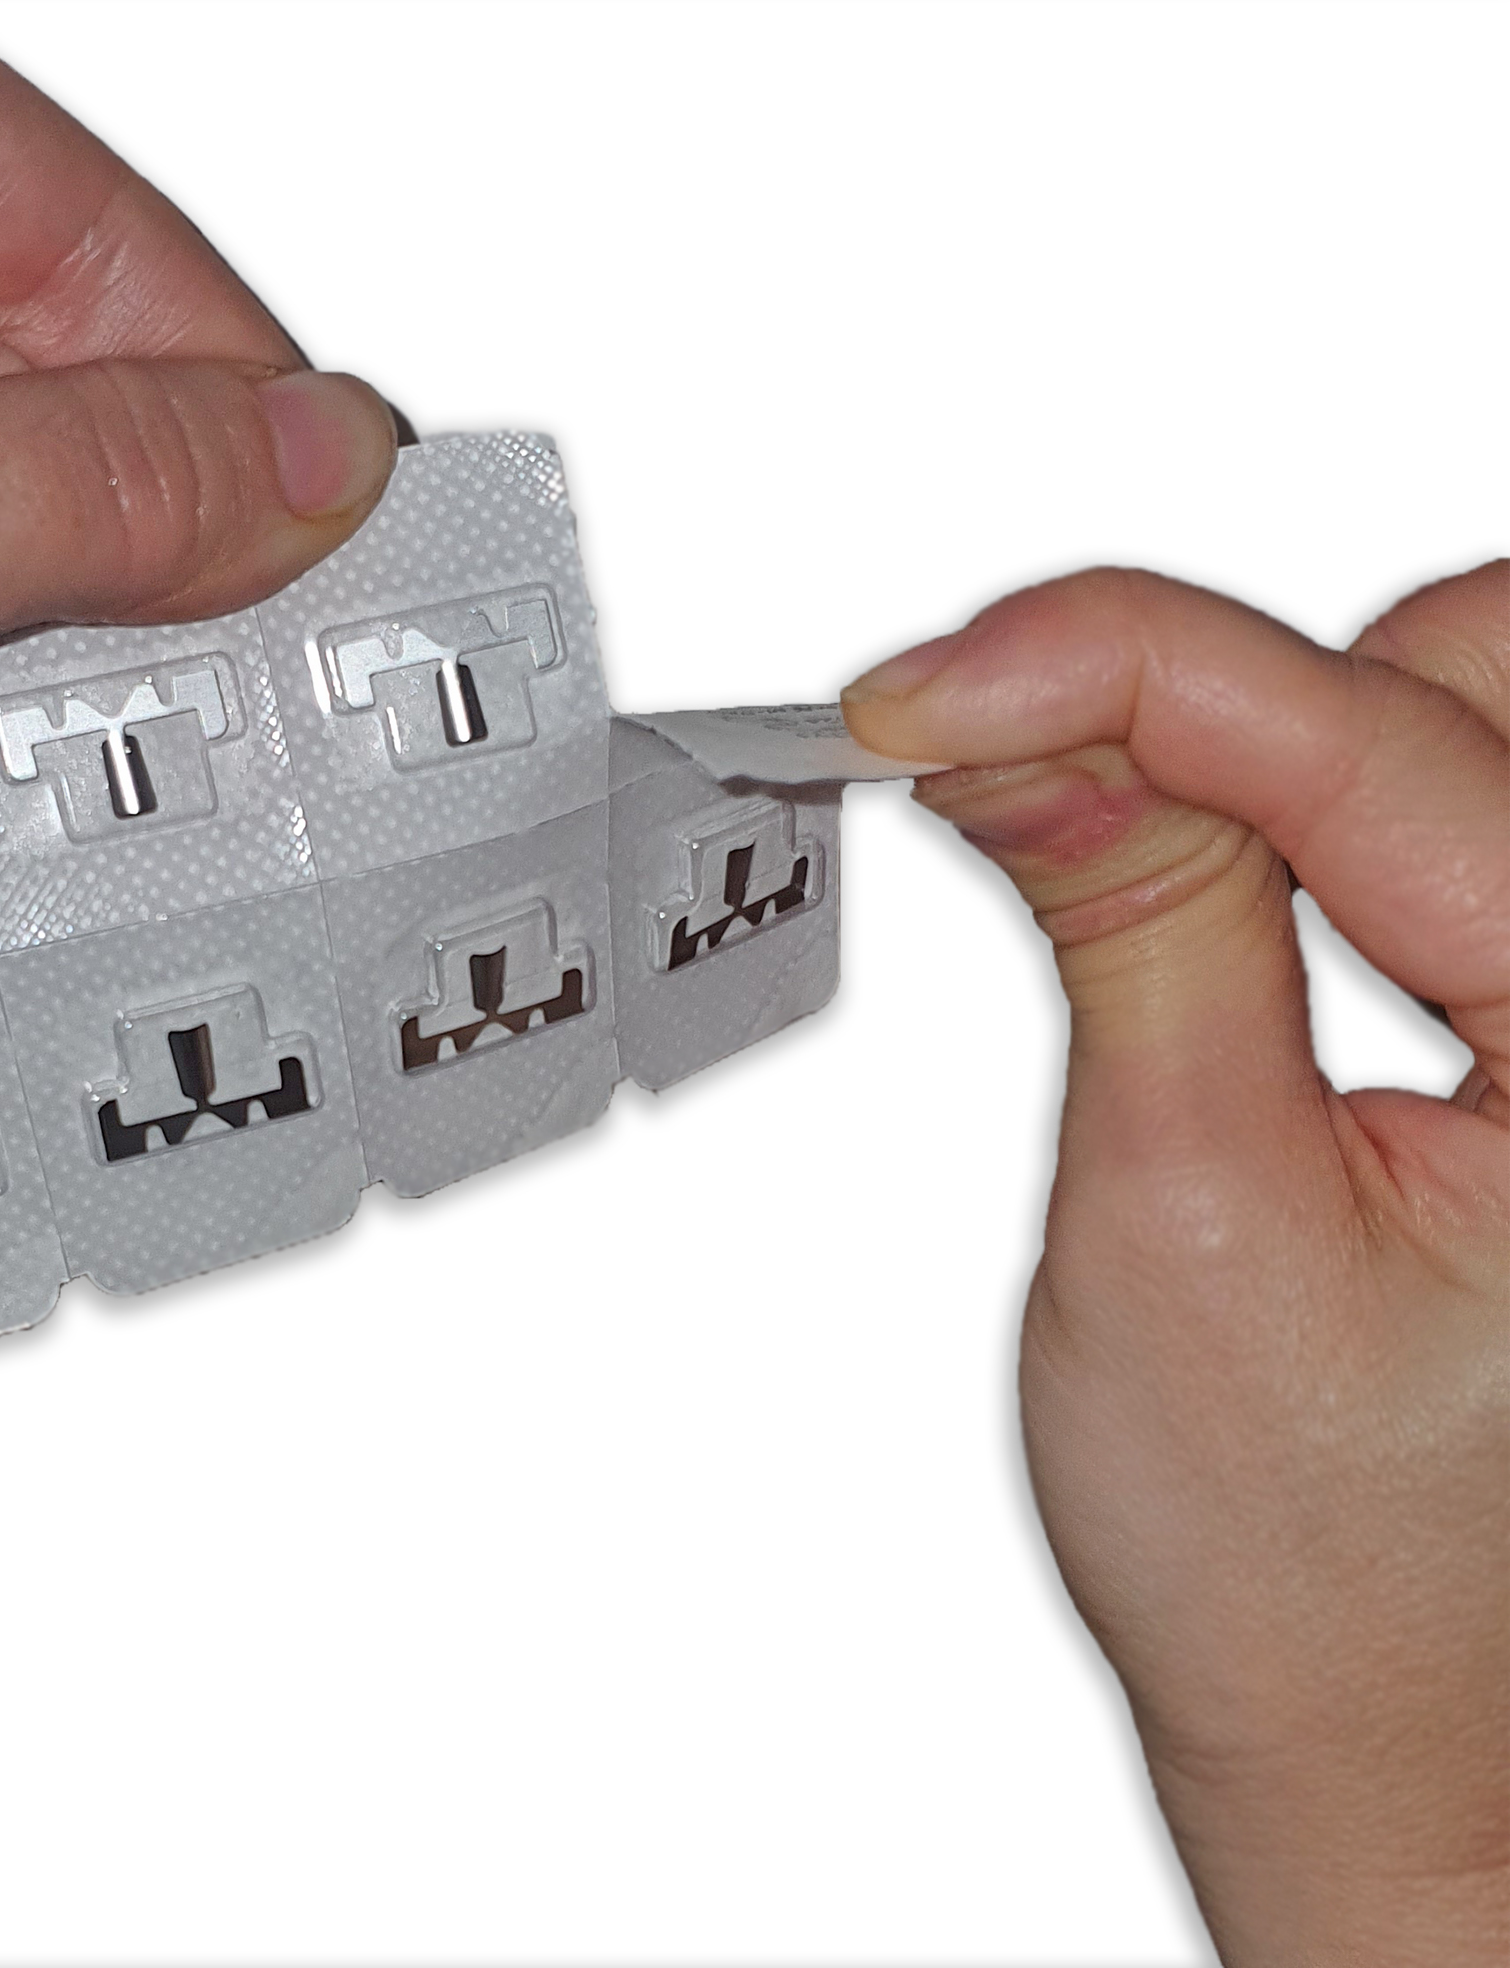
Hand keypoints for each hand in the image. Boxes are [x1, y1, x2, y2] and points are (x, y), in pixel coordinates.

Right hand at [842, 564, 1509, 1961]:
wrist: (1371, 1703)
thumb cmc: (1308, 1553)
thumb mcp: (1178, 1217)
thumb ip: (1128, 927)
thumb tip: (1013, 733)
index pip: (1371, 754)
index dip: (1111, 678)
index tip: (918, 698)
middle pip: (1469, 671)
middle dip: (1227, 703)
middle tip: (1028, 788)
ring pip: (1460, 702)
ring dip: (1264, 740)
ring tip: (1127, 870)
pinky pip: (1443, 797)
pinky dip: (1296, 791)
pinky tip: (1211, 873)